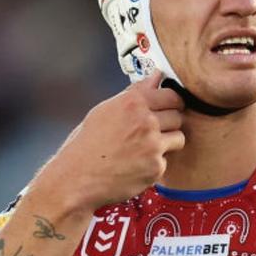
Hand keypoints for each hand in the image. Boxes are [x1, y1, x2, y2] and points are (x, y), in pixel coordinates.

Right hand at [32, 71, 184, 216]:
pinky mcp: (156, 167)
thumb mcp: (105, 110)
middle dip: (169, 122)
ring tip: (145, 148)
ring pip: (178, 138)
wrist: (76, 178)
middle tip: (152, 131)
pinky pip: (166, 161)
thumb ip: (135, 93)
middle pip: (178, 115)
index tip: (168, 107)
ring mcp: (153, 145)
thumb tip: (156, 77)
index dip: (170, 102)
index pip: (171, 95)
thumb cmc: (86, 144)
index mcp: (132, 103)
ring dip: (167, 142)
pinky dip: (155, 164)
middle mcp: (145, 121)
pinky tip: (136, 165)